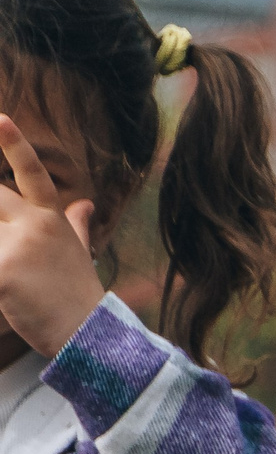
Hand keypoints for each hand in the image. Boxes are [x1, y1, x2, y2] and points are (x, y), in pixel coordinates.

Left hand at [0, 115, 103, 356]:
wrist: (88, 336)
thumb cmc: (77, 296)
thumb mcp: (80, 253)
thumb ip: (77, 223)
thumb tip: (85, 203)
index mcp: (52, 219)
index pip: (33, 175)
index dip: (15, 146)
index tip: (0, 118)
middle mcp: (35, 226)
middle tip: (2, 232)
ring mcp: (18, 247)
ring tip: (7, 261)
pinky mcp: (3, 273)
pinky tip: (1, 284)